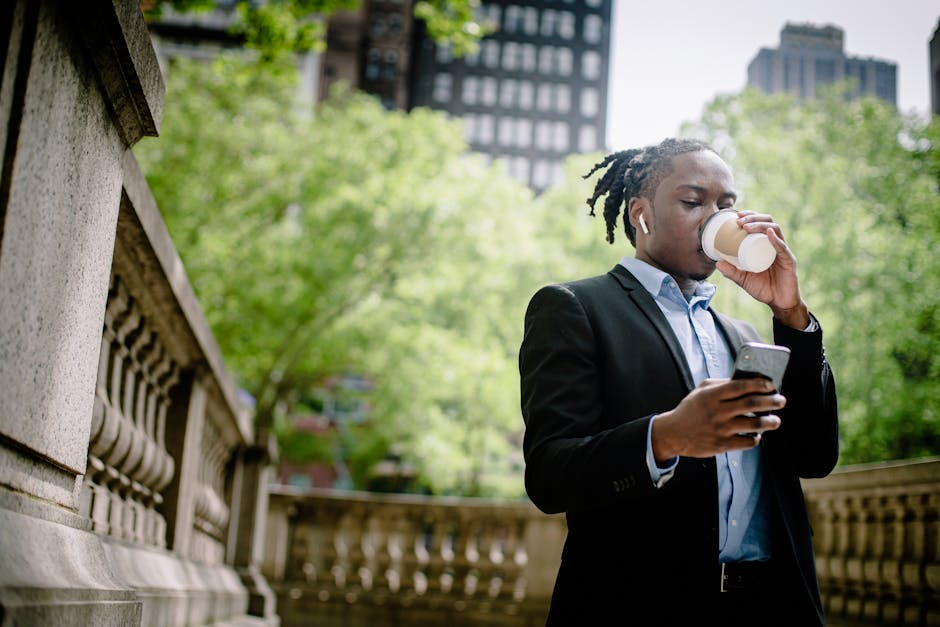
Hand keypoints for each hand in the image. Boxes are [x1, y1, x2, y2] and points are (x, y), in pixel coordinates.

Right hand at [651, 377, 784, 461]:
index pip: (740, 386)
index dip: (759, 384)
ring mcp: (720, 429)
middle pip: (752, 404)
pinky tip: (757, 434)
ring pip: (755, 425)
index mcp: (712, 395)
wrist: (673, 433)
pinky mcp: (722, 445)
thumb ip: (721, 384)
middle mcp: (717, 411)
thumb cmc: (691, 409)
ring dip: (770, 422)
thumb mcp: (701, 391)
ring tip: (776, 420)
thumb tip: (747, 382)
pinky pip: (748, 442)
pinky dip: (756, 437)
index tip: (771, 385)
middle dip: (772, 401)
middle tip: (781, 400)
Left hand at [715, 211, 808, 328]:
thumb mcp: (744, 279)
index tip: (736, 215)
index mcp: (766, 245)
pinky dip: (775, 240)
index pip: (761, 224)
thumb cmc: (763, 288)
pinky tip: (768, 234)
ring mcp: (783, 251)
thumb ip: (732, 272)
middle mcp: (776, 244)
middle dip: (753, 218)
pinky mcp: (789, 261)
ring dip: (760, 225)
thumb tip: (717, 263)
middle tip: (738, 221)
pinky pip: (783, 248)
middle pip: (768, 222)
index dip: (750, 216)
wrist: (779, 302)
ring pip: (775, 230)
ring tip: (746, 227)